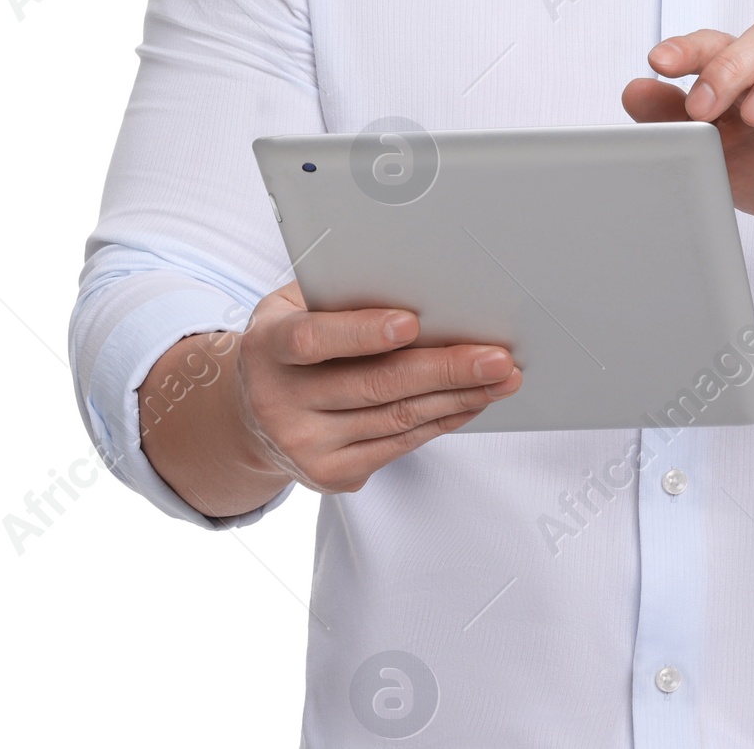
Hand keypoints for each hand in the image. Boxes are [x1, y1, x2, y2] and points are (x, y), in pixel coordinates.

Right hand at [232, 282, 521, 493]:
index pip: (314, 339)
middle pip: (375, 385)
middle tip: (496, 356)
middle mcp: (281, 402)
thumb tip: (417, 278)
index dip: (363, 333)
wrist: (252, 414)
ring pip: (397, 419)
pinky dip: (443, 420)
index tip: (412, 322)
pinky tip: (473, 400)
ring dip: (459, 397)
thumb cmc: (290, 342)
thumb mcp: (294, 306)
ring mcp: (306, 445)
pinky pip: (400, 444)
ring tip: (501, 377)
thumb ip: (340, 294)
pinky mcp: (332, 474)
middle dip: (446, 369)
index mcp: (269, 347)